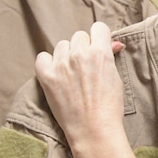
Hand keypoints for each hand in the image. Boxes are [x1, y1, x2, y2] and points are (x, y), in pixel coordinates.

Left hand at [35, 22, 139, 157]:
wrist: (94, 130)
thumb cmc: (109, 107)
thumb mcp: (115, 78)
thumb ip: (110, 56)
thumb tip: (113, 43)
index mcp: (100, 52)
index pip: (98, 28)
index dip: (99, 39)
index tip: (97, 48)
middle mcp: (80, 54)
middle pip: (79, 36)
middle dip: (82, 48)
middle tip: (85, 67)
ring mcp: (61, 64)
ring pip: (62, 45)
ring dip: (66, 56)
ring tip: (71, 75)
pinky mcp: (46, 76)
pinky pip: (42, 57)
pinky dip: (48, 63)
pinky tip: (56, 75)